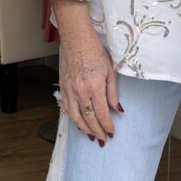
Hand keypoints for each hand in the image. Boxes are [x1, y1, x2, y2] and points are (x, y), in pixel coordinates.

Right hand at [55, 8, 120, 143]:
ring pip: (75, 117)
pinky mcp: (63, 87)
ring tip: (91, 136)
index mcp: (95, 87)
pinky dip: (73, 118)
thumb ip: (113, 92)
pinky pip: (67, 108)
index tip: (112, 133)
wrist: (76, 39)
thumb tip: (117, 109)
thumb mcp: (110, 71)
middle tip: (102, 140)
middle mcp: (81, 91)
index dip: (107, 126)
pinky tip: (79, 122)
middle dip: (96, 131)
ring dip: (83, 129)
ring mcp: (70, 90)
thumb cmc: (95, 51)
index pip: (101, 114)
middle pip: (88, 119)